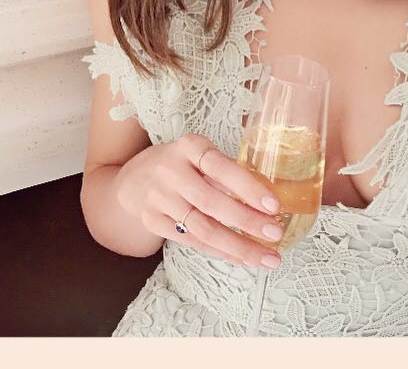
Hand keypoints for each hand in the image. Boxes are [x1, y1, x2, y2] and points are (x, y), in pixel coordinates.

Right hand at [114, 133, 283, 267]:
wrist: (132, 179)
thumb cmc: (179, 165)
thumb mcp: (197, 154)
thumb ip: (225, 170)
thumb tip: (268, 199)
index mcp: (187, 147)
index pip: (219, 166)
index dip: (246, 186)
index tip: (273, 205)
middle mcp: (169, 170)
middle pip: (210, 202)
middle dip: (247, 221)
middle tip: (275, 234)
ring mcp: (158, 197)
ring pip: (203, 228)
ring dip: (239, 246)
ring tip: (268, 258)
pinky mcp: (152, 220)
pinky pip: (192, 242)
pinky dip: (221, 253)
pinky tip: (243, 259)